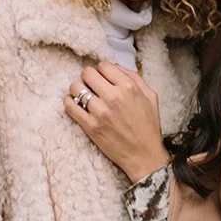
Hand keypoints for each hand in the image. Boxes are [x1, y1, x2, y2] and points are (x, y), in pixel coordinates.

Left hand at [63, 62, 169, 181]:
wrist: (144, 155)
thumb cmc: (148, 126)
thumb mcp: (150, 97)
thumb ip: (135, 78)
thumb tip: (116, 67)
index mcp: (128, 87)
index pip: (104, 66)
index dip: (101, 70)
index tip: (102, 77)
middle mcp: (113, 97)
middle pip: (87, 73)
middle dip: (88, 77)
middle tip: (91, 85)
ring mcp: (100, 112)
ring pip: (76, 87)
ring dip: (78, 89)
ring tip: (83, 95)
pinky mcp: (90, 126)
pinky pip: (70, 107)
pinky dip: (69, 102)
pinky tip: (75, 104)